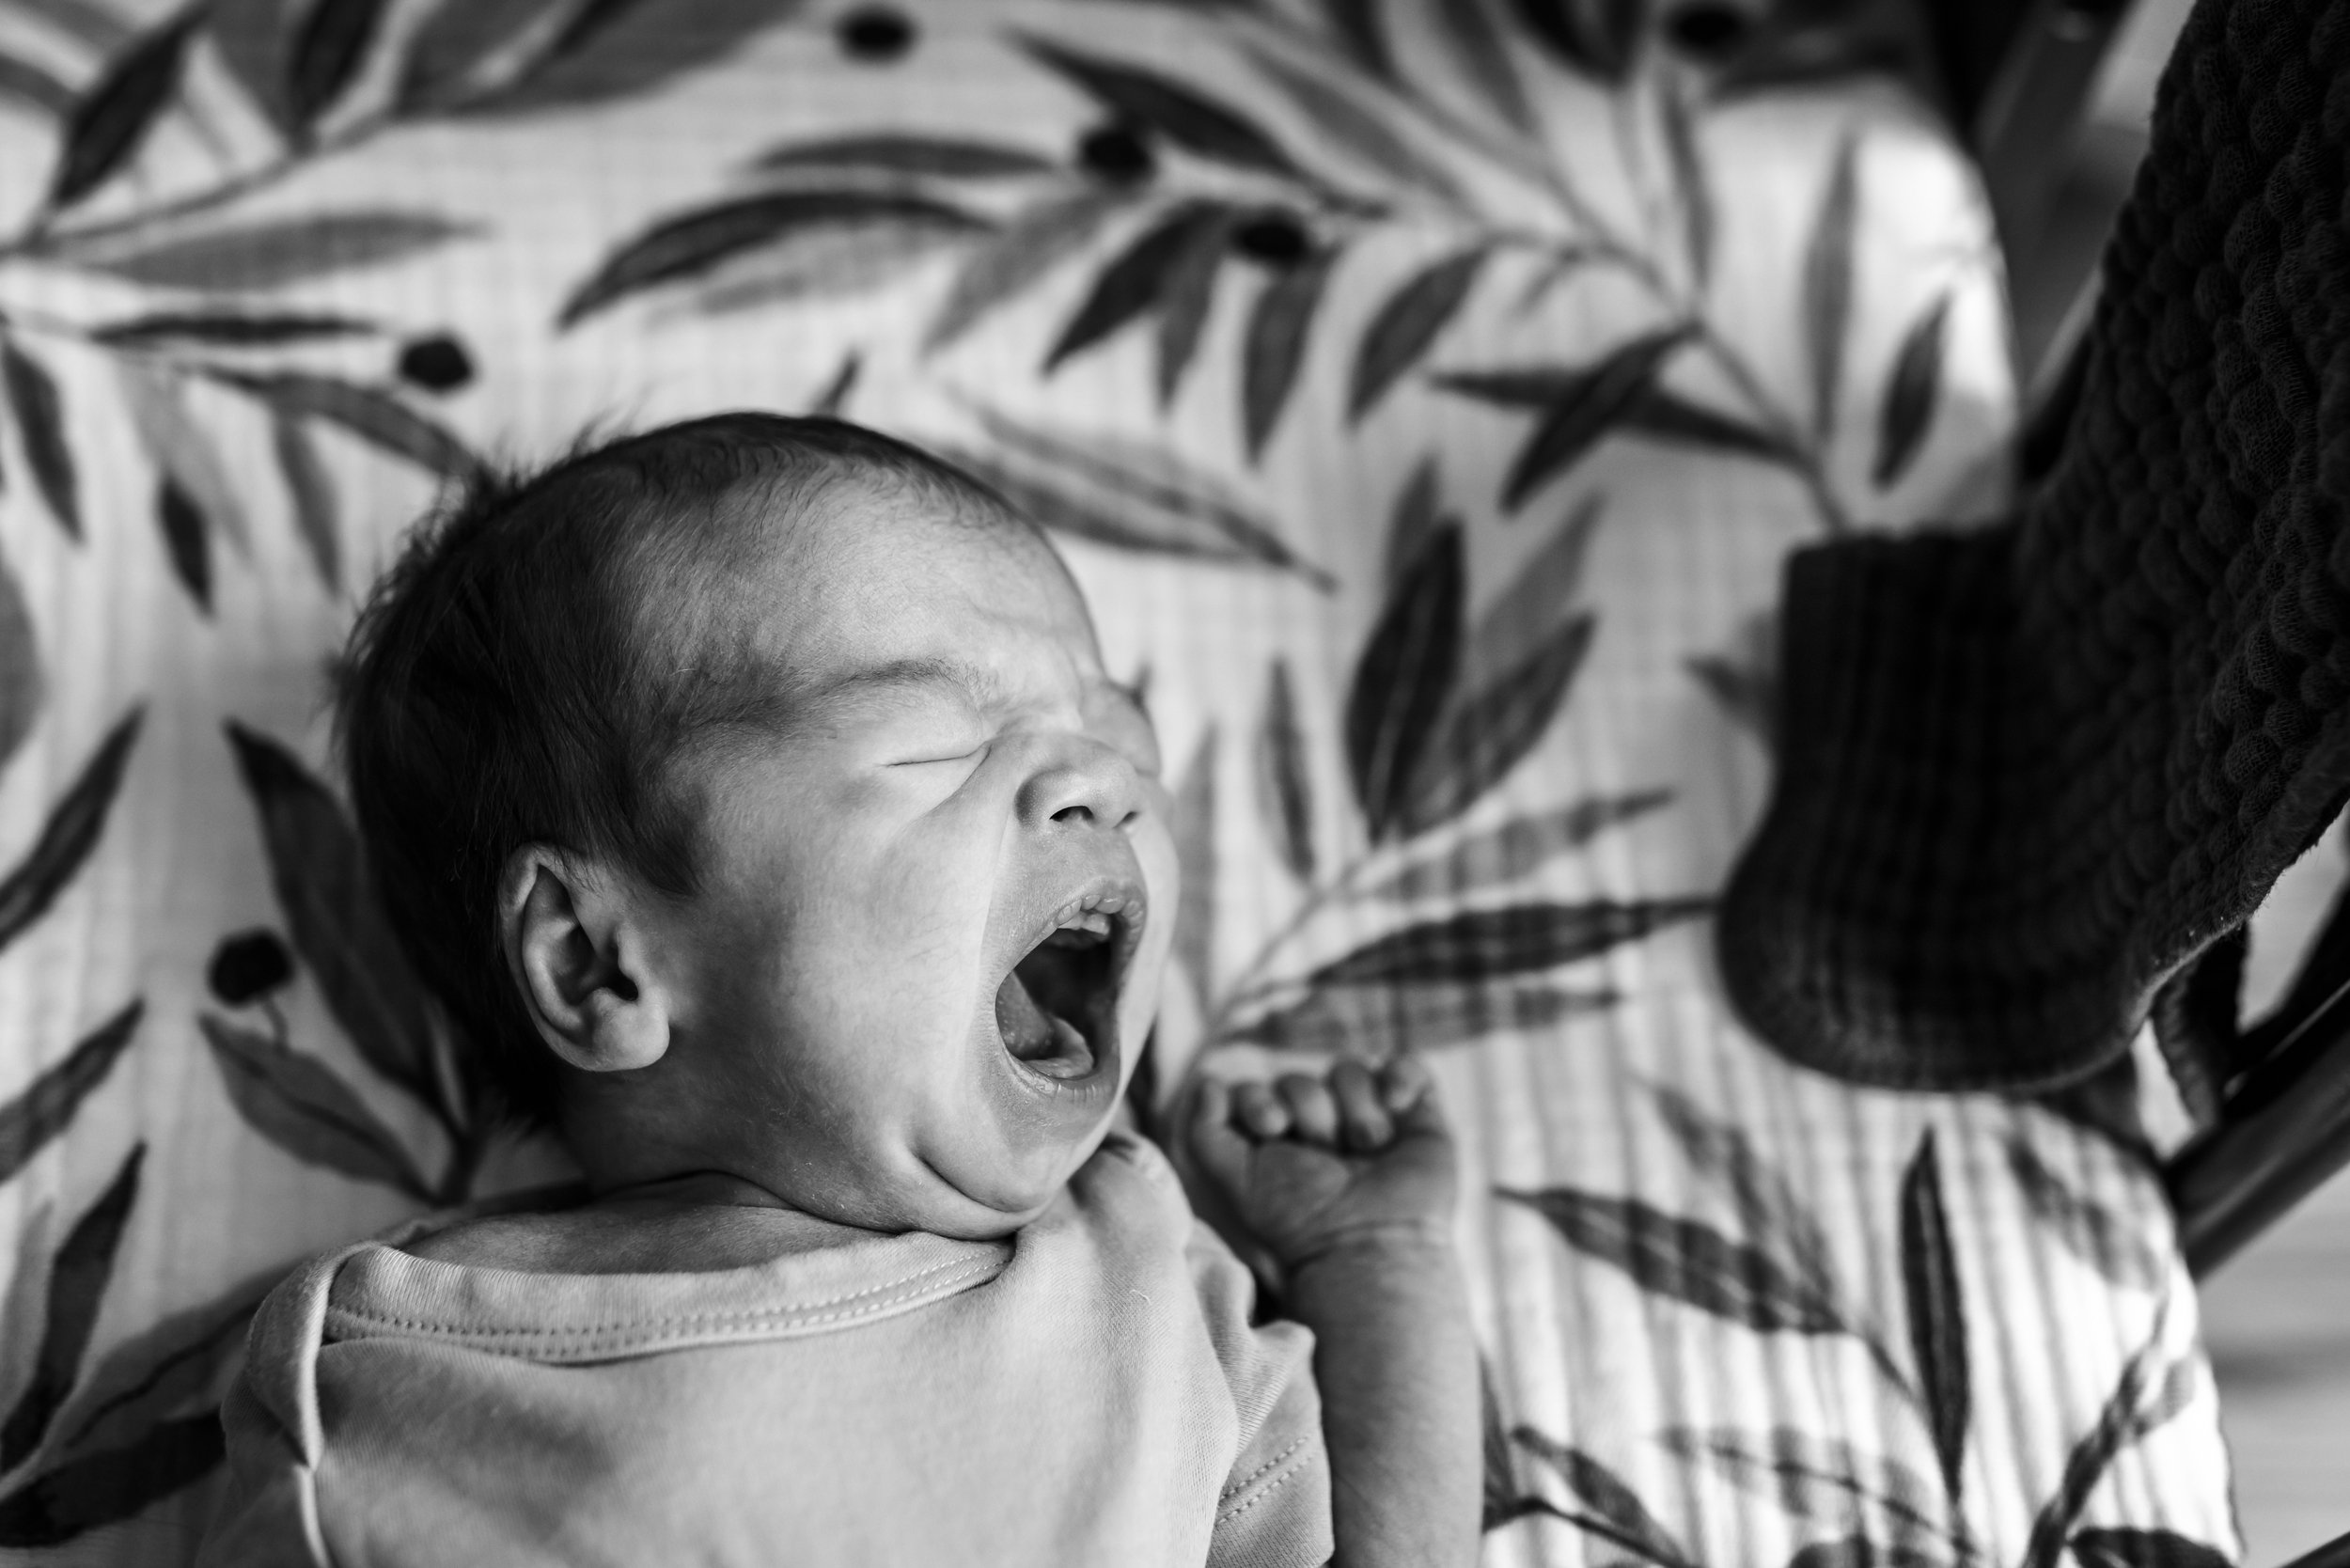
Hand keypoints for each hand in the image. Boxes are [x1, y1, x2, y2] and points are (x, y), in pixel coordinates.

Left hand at [1187, 1056, 1455, 1270]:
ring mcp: (1369, 1112)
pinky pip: (1408, 1065)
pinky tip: (1397, 1106)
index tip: (1271, 1130)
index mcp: (1278, 1136)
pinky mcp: (1415, 1112)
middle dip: (1309, 1117)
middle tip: (1325, 1158)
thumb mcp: (1238, 1181)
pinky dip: (1399, 1078)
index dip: (1259, 1103)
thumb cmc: (1301, 1220)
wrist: (1369, 1246)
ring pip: (1350, 1070)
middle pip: (1300, 1081)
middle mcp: (1321, 1120)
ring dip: (1353, 1113)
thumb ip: (1205, 1133)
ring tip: (1365, 1153)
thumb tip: (1207, 1080)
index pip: (1256, 1090)